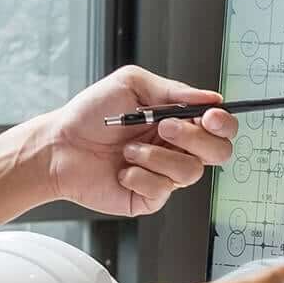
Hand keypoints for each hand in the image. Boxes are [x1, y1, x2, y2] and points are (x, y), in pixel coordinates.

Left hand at [40, 66, 236, 216]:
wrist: (60, 146)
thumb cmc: (91, 114)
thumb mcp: (132, 85)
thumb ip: (172, 91)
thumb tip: (209, 96)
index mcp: (178, 120)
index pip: (220, 126)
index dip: (223, 122)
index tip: (209, 116)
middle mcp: (176, 148)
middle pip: (218, 152)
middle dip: (194, 138)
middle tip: (163, 128)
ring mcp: (165, 175)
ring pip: (190, 172)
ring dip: (156, 156)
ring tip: (129, 150)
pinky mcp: (150, 197)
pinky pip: (162, 190)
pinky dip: (139, 175)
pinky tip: (122, 169)